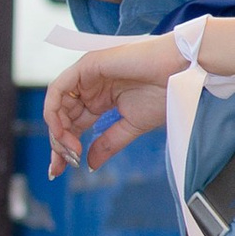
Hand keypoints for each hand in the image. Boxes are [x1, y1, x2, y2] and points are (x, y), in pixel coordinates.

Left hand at [46, 39, 177, 174]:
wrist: (180, 72)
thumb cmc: (164, 92)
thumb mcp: (131, 126)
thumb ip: (108, 144)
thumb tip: (89, 165)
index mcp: (99, 100)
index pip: (72, 125)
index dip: (63, 147)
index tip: (61, 170)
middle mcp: (88, 88)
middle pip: (61, 117)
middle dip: (58, 143)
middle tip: (63, 164)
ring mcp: (86, 76)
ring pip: (56, 104)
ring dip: (57, 130)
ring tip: (70, 150)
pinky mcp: (86, 65)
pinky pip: (58, 89)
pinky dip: (54, 110)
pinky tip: (61, 130)